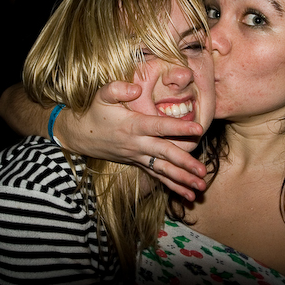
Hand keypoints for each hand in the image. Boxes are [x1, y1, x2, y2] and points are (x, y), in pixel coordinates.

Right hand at [61, 81, 207, 200]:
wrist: (81, 135)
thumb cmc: (95, 112)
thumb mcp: (102, 95)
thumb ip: (118, 89)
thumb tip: (136, 89)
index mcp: (133, 125)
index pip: (159, 127)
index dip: (178, 127)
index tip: (198, 129)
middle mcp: (137, 144)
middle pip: (164, 154)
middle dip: (184, 164)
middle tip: (203, 171)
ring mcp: (138, 156)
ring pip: (163, 170)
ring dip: (182, 180)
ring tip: (201, 187)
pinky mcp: (138, 163)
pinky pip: (157, 177)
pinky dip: (173, 186)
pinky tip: (188, 195)